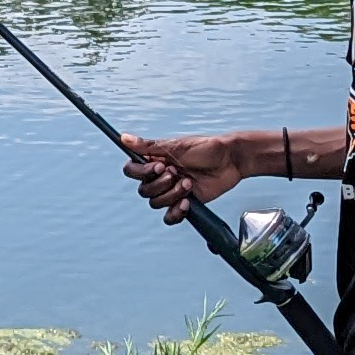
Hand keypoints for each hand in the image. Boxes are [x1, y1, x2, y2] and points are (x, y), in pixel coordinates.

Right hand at [118, 132, 244, 223]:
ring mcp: (171, 191)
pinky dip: (176, 212)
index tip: (159, 166)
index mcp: (155, 160)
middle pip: (143, 191)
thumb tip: (123, 138)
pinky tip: (187, 202)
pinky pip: (169, 217)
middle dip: (160, 185)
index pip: (132, 171)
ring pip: (156, 203)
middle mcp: (160, 176)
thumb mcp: (176, 145)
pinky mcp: (183, 203)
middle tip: (177, 173)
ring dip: (172, 194)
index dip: (142, 172)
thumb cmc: (206, 148)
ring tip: (189, 183)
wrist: (230, 161)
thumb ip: (149, 146)